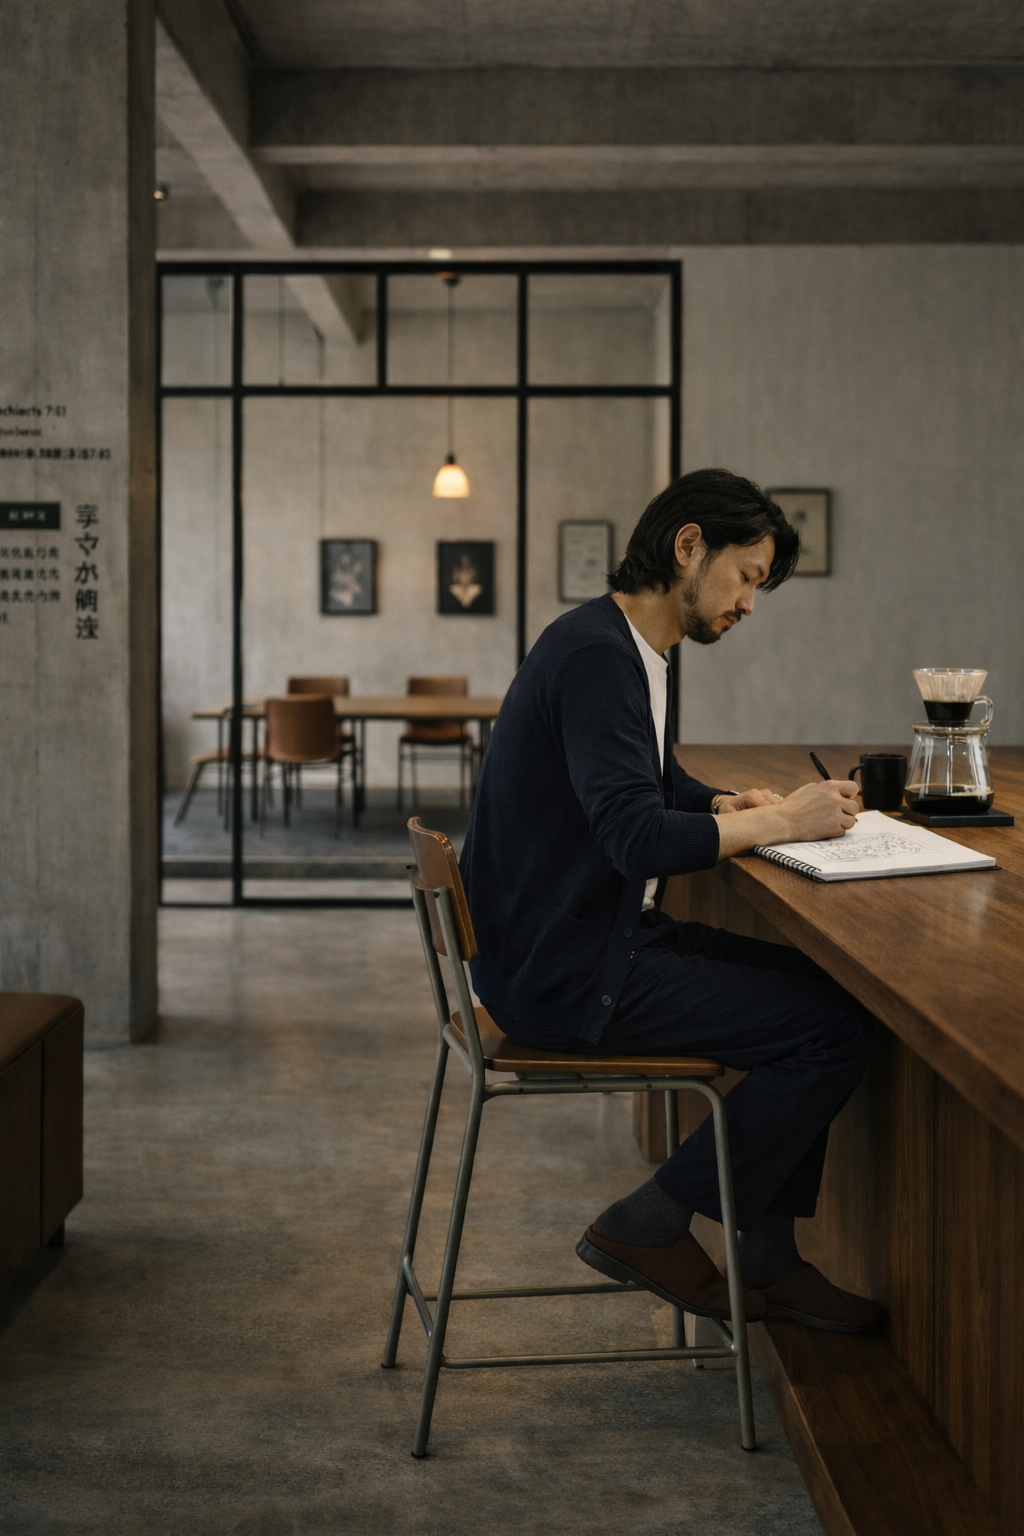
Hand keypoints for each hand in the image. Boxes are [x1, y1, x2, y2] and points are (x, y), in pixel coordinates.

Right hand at [714, 779, 858, 860]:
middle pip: (854, 806)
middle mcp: (835, 799)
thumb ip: (826, 789)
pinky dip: (835, 831)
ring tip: (829, 822)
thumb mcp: (809, 789)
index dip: (850, 795)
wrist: (784, 820)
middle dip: (847, 811)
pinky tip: (823, 828)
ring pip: (851, 820)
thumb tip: (839, 792)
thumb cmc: (793, 806)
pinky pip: (843, 831)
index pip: (853, 788)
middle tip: (836, 814)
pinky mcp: (834, 828)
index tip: (845, 799)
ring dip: (843, 822)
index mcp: (830, 786)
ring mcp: (836, 814)